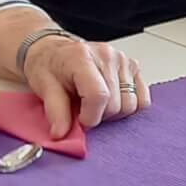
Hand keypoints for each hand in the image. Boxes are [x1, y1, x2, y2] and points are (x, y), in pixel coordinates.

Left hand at [23, 38, 150, 137]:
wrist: (56, 52)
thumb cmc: (50, 66)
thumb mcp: (43, 87)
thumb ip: (55, 111)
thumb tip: (61, 133)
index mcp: (82, 58)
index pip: (99, 96)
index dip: (90, 117)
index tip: (80, 121)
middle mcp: (107, 56)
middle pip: (116, 104)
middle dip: (99, 116)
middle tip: (83, 110)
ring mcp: (123, 60)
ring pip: (131, 105)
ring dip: (114, 112)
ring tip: (96, 104)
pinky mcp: (134, 67)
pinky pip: (142, 99)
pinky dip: (128, 106)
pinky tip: (112, 100)